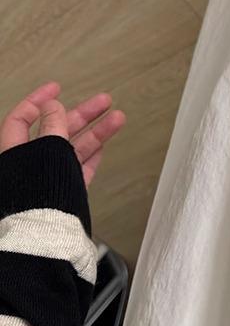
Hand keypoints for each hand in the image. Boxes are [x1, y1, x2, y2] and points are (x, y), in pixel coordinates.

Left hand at [0, 81, 125, 188]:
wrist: (47, 237)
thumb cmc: (38, 193)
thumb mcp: (46, 148)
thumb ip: (53, 125)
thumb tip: (53, 106)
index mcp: (14, 152)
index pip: (21, 119)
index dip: (38, 100)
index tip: (58, 88)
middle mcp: (29, 164)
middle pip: (55, 131)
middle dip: (81, 114)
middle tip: (104, 101)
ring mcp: (48, 179)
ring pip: (72, 149)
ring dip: (96, 132)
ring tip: (118, 118)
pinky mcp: (64, 194)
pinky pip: (79, 170)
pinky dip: (91, 156)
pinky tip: (103, 145)